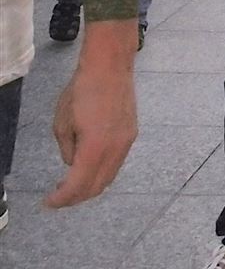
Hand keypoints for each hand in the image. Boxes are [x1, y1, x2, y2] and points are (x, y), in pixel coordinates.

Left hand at [45, 24, 137, 207]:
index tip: (49, 202)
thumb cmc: (81, 90)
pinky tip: (90, 165)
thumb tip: (74, 162)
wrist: (110, 66)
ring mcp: (126, 143)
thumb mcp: (62, 122)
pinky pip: (116, 163)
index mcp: (94, 148)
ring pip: (109, 177)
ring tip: (73, 183)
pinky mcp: (132, 134)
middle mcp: (114, 150)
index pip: (77, 186)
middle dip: (76, 197)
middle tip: (59, 197)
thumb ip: (67, 149)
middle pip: (96, 187)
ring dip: (90, 186)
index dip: (62, 199)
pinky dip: (102, 172)